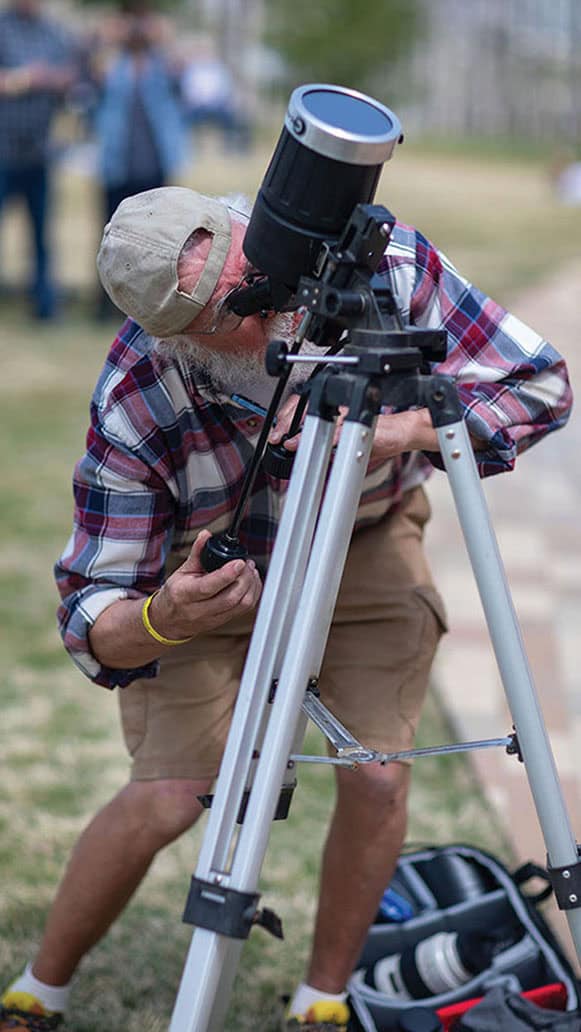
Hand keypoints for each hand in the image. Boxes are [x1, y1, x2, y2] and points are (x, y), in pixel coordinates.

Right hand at [150, 530, 261, 638]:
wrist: (170, 620)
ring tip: (249, 571)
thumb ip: (197, 553)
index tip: (239, 562)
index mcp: (185, 594)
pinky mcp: (224, 621)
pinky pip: (244, 609)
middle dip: (244, 578)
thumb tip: (206, 535)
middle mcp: (199, 610)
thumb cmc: (176, 594)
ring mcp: (213, 618)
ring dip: (251, 586)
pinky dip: (252, 594)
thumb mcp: (181, 571)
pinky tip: (250, 582)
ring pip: (241, 605)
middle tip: (246, 564)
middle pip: (230, 598)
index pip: (208, 587)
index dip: (227, 574)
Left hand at [270, 398, 438, 460]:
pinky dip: (322, 438)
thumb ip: (327, 448)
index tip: (278, 434)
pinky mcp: (360, 424)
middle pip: (305, 407)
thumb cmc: (379, 436)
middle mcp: (340, 407)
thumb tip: (307, 457)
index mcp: (335, 409)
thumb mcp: (347, 442)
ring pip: (318, 417)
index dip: (287, 419)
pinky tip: (313, 444)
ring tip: (288, 443)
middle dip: (287, 423)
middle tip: (278, 438)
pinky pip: (337, 431)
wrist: (403, 433)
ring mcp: (349, 414)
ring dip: (300, 432)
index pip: (304, 407)